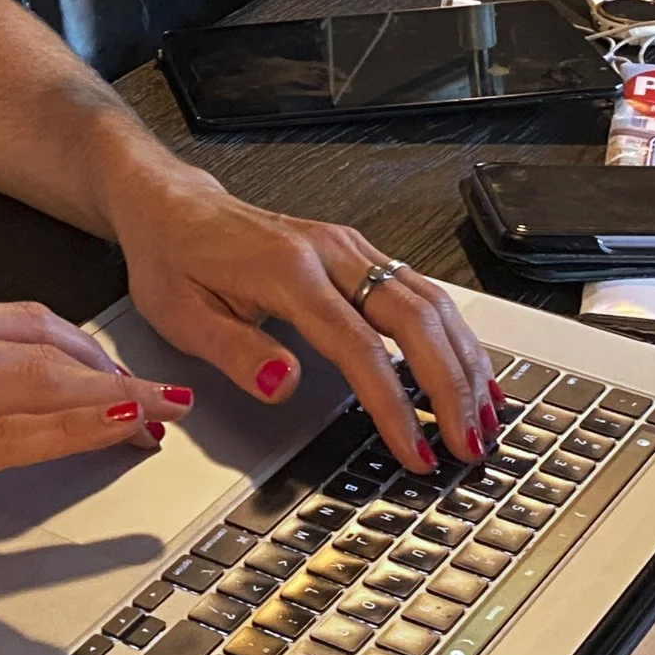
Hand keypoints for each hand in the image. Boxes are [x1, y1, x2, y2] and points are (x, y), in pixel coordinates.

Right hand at [0, 300, 197, 539]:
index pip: (31, 322)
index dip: (91, 351)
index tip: (125, 374)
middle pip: (53, 350)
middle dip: (119, 377)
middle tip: (163, 402)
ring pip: (46, 385)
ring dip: (116, 402)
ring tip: (159, 419)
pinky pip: (15, 437)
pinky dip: (77, 432)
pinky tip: (113, 432)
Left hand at [113, 173, 496, 471]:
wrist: (171, 205)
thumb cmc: (173, 259)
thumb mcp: (180, 314)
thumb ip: (234, 351)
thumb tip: (281, 383)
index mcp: (288, 270)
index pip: (359, 346)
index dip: (393, 404)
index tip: (415, 450)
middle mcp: (330, 252)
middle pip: (415, 318)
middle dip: (450, 385)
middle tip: (469, 443)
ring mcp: (349, 247)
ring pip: (429, 300)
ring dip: (464, 359)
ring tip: (484, 415)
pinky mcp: (357, 252)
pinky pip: (420, 290)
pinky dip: (452, 333)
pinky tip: (468, 368)